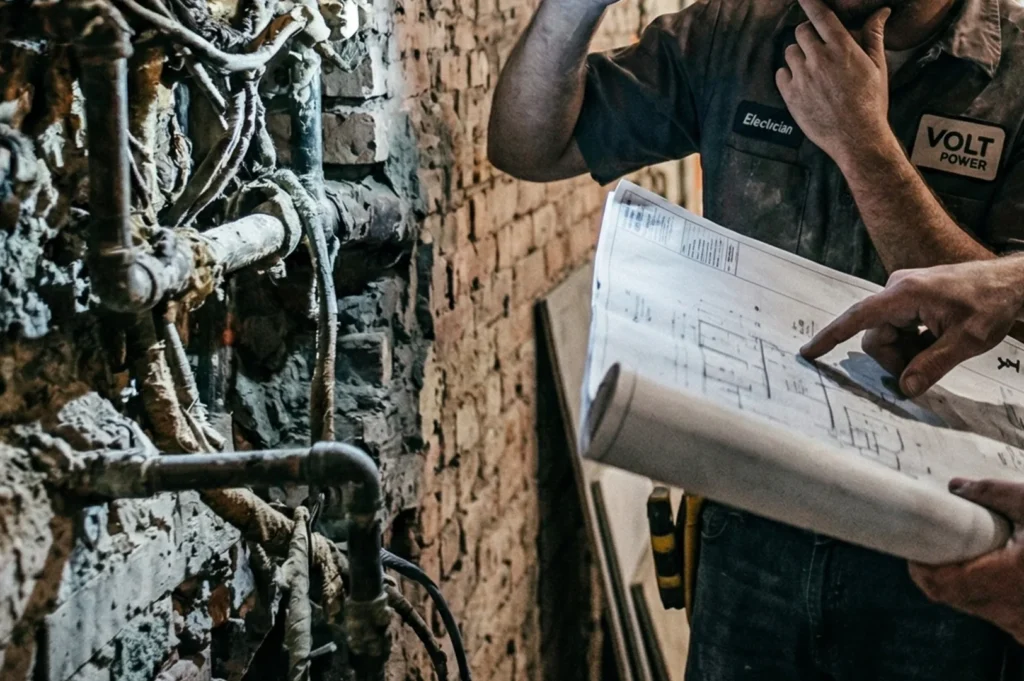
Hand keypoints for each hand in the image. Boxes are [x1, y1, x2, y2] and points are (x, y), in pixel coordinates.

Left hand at [775, 0, 892, 165]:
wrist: (857, 138)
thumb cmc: (871, 102)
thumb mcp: (878, 66)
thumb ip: (873, 36)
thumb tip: (881, 11)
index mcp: (842, 48)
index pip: (820, 15)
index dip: (809, 2)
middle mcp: (819, 59)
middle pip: (801, 31)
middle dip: (808, 36)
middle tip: (818, 48)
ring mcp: (803, 78)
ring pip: (789, 52)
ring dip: (798, 56)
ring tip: (813, 70)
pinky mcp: (790, 96)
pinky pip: (781, 74)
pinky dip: (788, 75)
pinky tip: (803, 84)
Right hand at [800, 258, 1023, 396]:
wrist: (1013, 282)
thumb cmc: (992, 303)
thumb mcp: (968, 340)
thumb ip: (933, 365)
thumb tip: (906, 388)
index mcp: (905, 293)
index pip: (857, 317)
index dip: (830, 336)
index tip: (808, 352)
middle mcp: (898, 289)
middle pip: (875, 335)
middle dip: (895, 358)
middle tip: (926, 369)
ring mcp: (904, 293)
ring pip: (887, 334)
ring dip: (907, 351)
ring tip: (940, 349)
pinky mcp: (912, 298)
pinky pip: (898, 328)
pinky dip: (913, 342)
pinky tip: (938, 340)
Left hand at [909, 478, 1023, 643]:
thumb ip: (993, 494)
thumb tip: (955, 487)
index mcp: (1004, 582)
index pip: (938, 585)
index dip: (918, 566)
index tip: (913, 544)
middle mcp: (1011, 613)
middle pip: (953, 597)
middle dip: (940, 570)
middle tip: (939, 542)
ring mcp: (1023, 628)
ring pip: (978, 607)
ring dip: (968, 581)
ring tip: (973, 550)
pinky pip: (1002, 614)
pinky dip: (995, 593)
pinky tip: (1005, 568)